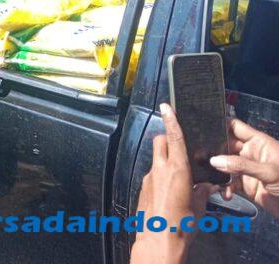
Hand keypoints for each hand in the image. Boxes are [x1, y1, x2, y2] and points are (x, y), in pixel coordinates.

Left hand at [130, 104, 217, 263]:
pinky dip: (160, 176)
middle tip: (179, 146)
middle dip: (168, 139)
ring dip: (165, 160)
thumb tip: (205, 186)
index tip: (166, 106)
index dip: (171, 120)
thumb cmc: (179, 226)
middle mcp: (159, 170)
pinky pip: (152, 174)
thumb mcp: (198, 208)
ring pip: (156, 159)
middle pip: (161, 142)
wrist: (157, 242)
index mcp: (176, 170)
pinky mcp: (142, 188)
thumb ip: (201, 192)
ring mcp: (148, 178)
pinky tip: (169, 191)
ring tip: (179, 176)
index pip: (174, 138)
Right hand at [210, 118, 278, 218]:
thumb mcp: (269, 171)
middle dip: (213, 150)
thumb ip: (241, 165)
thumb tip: (214, 161)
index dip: (220, 124)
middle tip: (197, 154)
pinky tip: (225, 194)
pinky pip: (229, 183)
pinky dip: (224, 188)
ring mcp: (247, 169)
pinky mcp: (246, 185)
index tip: (202, 126)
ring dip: (216, 171)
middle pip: (225, 146)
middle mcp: (250, 153)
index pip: (235, 127)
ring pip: (225, 165)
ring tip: (208, 176)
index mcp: (258, 142)